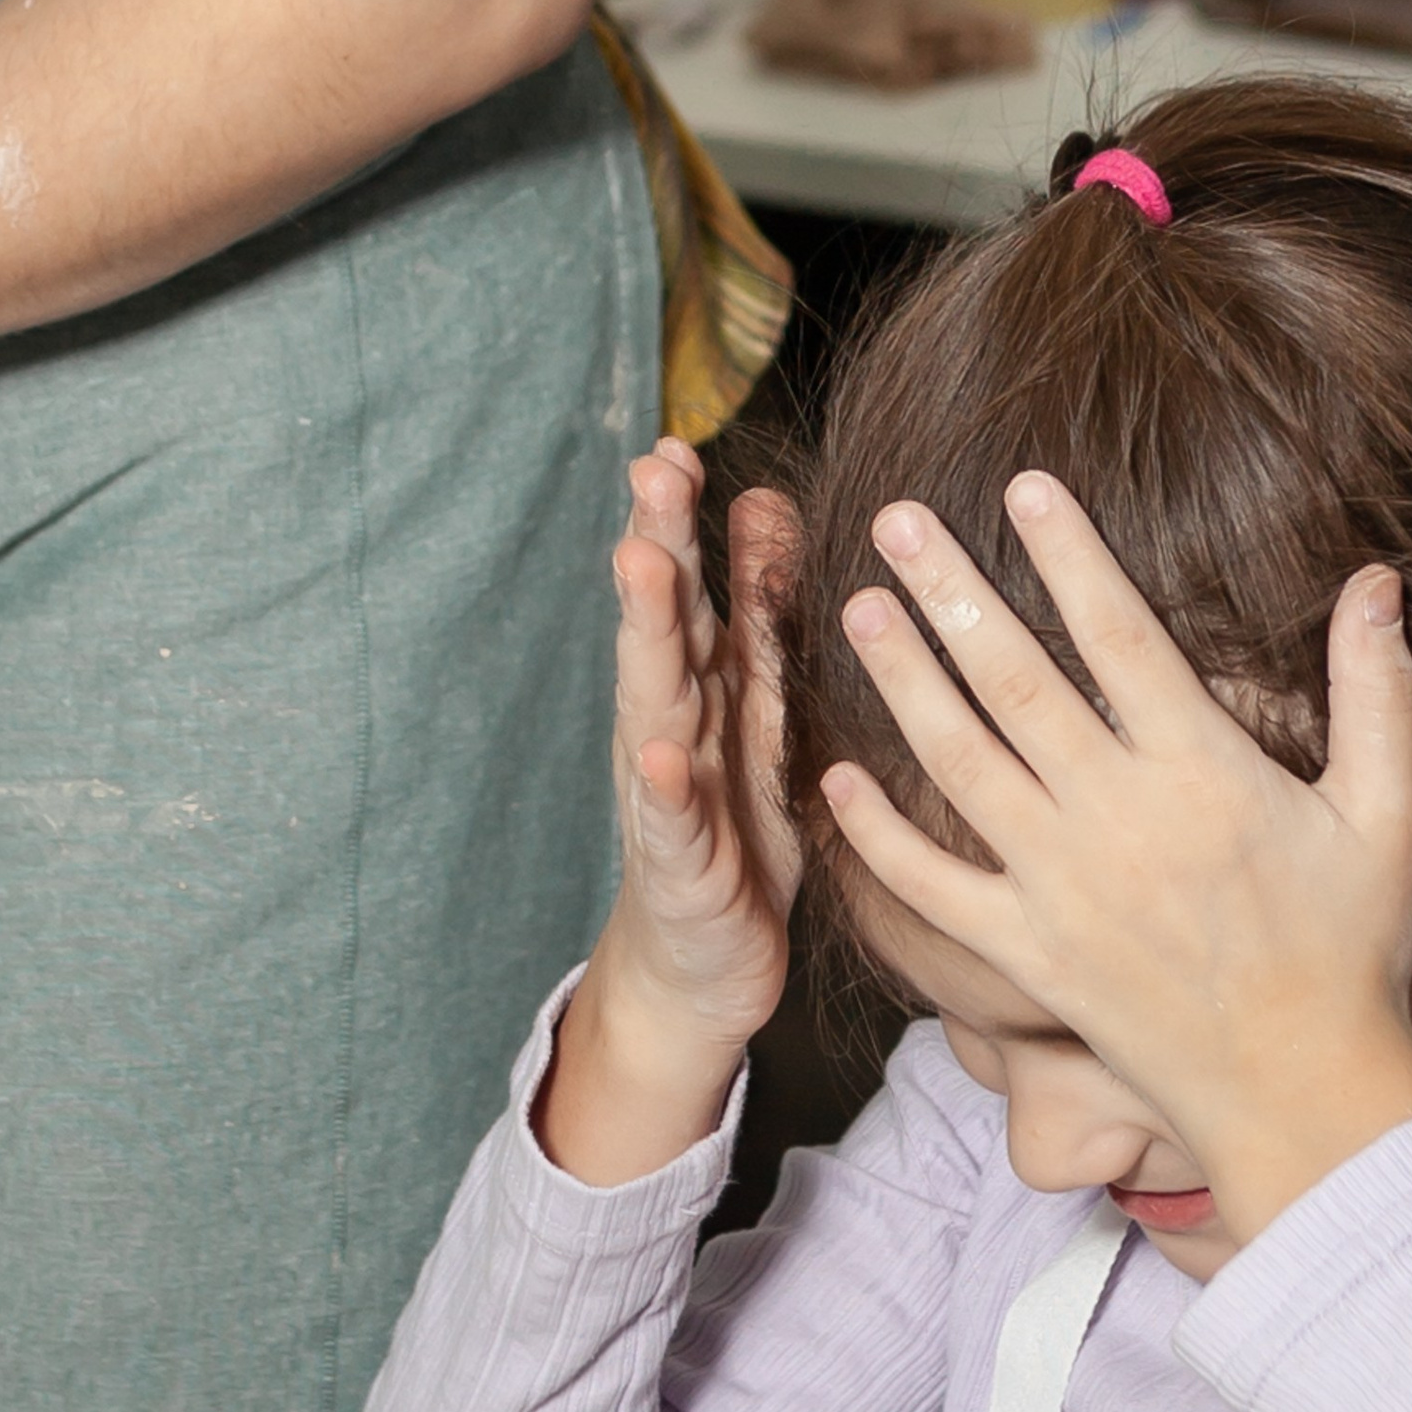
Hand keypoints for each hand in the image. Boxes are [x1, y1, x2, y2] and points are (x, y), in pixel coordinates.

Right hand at [537, 441, 805, 1184]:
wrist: (703, 964)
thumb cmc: (737, 829)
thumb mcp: (758, 712)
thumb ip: (757, 617)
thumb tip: (768, 502)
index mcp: (703, 688)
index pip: (693, 588)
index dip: (686, 520)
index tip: (681, 447)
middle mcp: (675, 726)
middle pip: (665, 623)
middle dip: (658, 544)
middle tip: (656, 470)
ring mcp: (670, 793)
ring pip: (658, 702)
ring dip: (649, 635)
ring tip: (644, 568)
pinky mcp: (683, 865)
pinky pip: (675, 821)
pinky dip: (667, 787)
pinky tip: (661, 755)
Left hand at [821, 472, 1411, 1241]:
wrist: (1304, 1095)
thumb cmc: (1356, 951)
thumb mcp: (1388, 813)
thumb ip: (1377, 690)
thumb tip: (1378, 579)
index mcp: (1204, 772)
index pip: (1120, 636)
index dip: (1068, 556)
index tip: (1022, 487)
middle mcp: (1119, 820)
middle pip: (1016, 681)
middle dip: (952, 592)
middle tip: (897, 520)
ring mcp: (1063, 890)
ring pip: (962, 766)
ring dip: (904, 684)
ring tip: (858, 610)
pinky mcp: (1029, 957)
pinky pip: (934, 890)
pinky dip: (880, 837)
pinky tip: (838, 779)